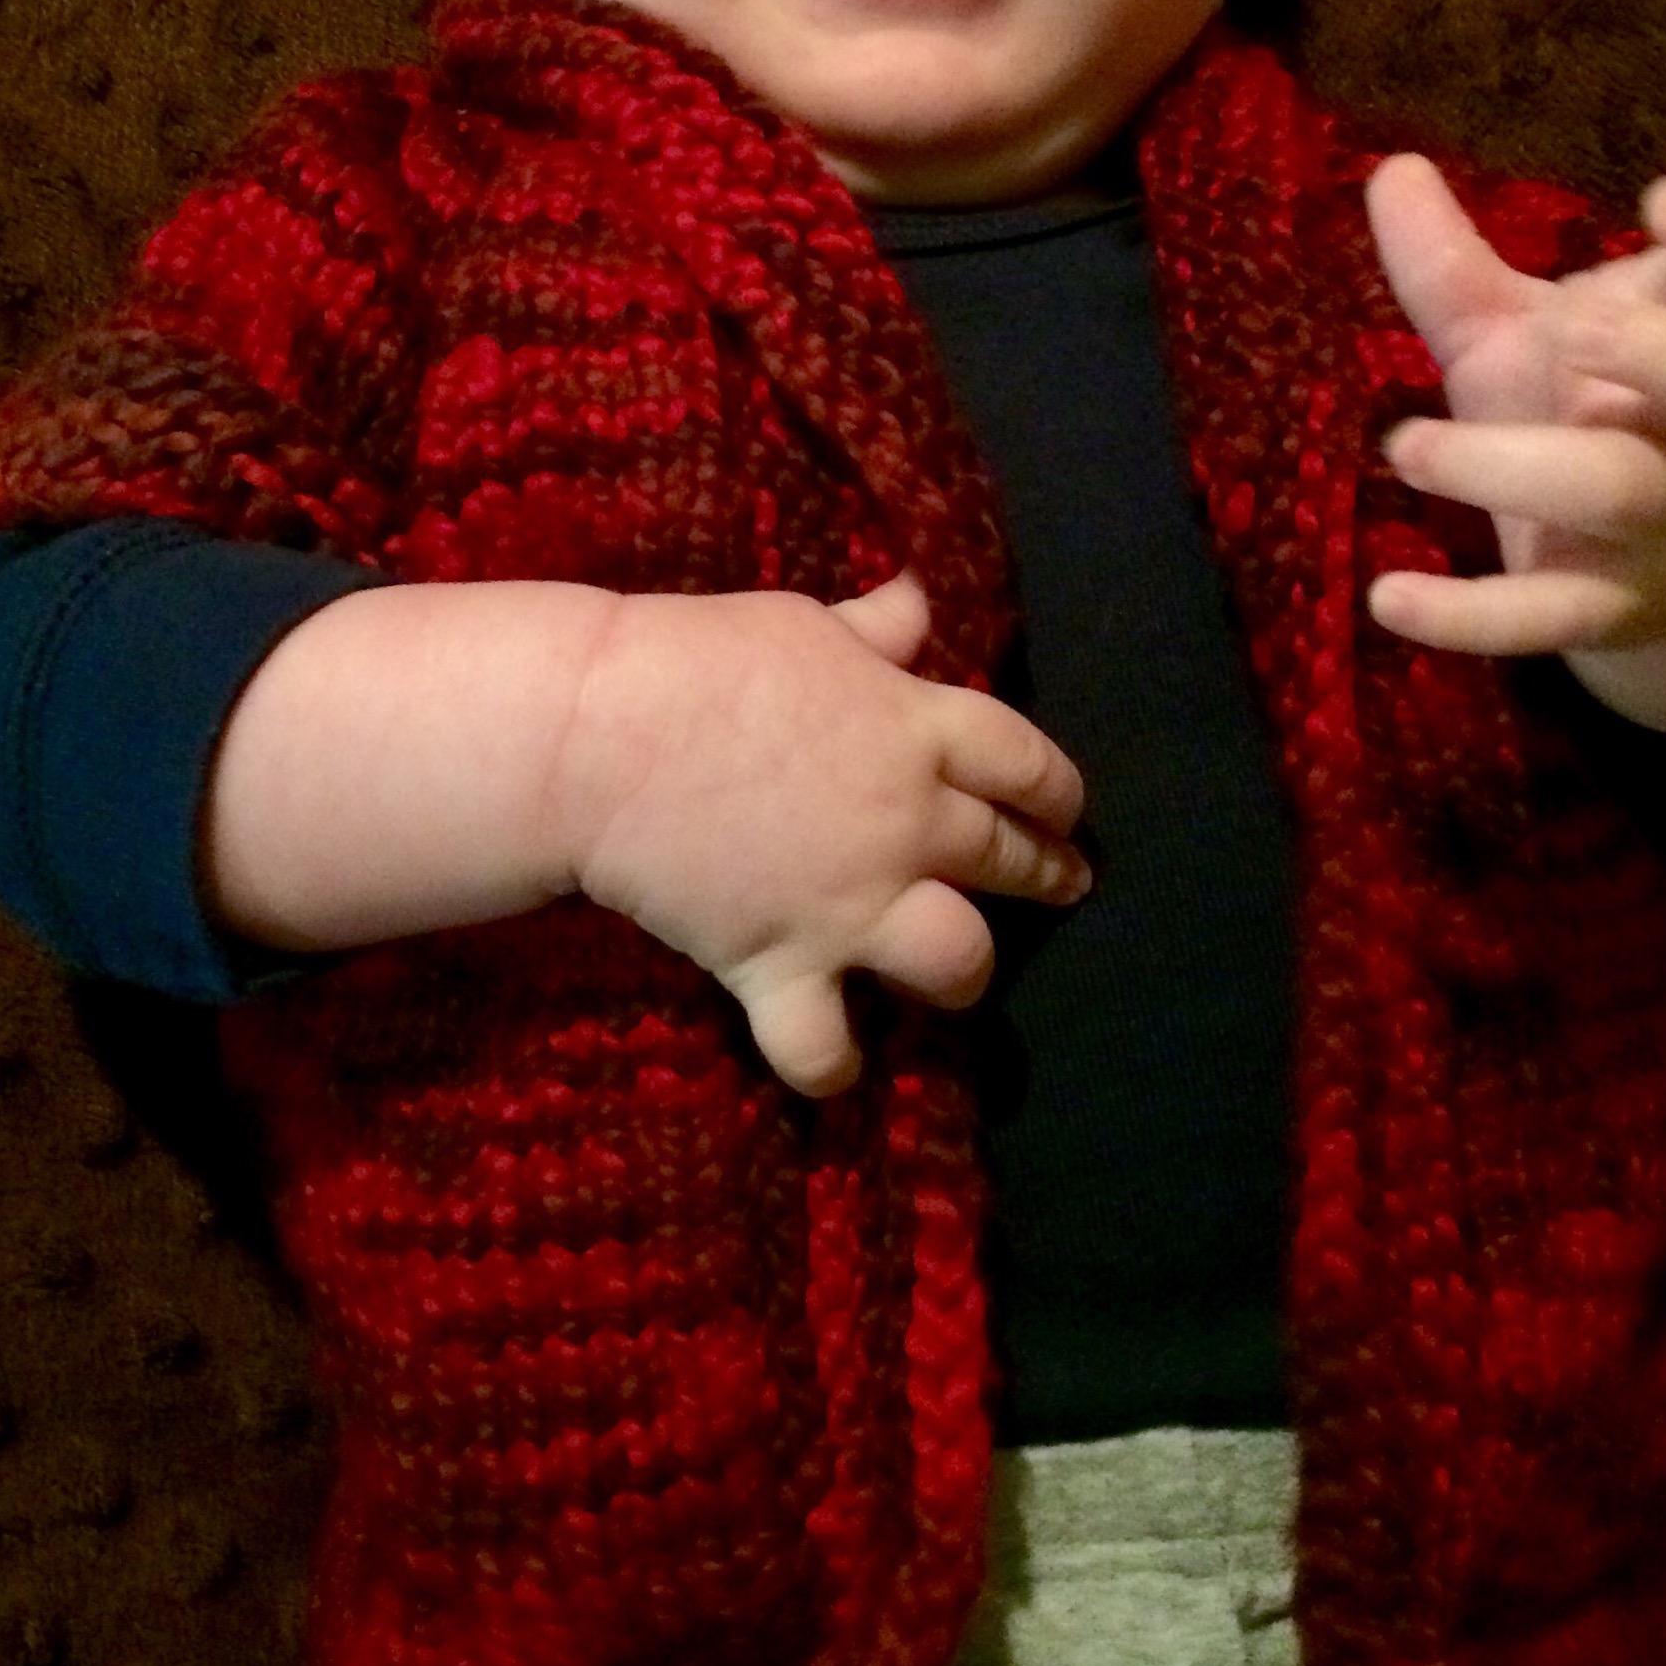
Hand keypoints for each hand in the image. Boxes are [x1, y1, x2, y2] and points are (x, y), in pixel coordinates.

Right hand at [559, 570, 1088, 1095]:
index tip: (1065, 809)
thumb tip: (918, 603)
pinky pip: (824, 1045)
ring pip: (957, 961)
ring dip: (962, 970)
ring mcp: (850, 903)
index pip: (1027, 764)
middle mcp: (906, 824)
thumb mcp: (806, 624)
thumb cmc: (703, 660)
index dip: (1058, 792)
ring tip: (950, 969)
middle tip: (1060, 884)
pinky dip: (830, 1062)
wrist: (599, 734)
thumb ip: (875, 630)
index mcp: (918, 730)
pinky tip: (834, 1058)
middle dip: (1047, 874)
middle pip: (1009, 858)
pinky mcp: (781, 962)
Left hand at [1362, 158, 1665, 730]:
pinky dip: (1467, 616)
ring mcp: (1659, 523)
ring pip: (1624, 491)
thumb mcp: (1511, 337)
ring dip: (1508, 466)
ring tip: (1405, 444)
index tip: (1658, 199)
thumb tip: (1391, 171)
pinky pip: (1551, 616)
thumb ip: (1451, 266)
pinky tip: (1388, 599)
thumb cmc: (1575, 418)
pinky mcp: (1606, 607)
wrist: (1634, 573)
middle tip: (1567, 328)